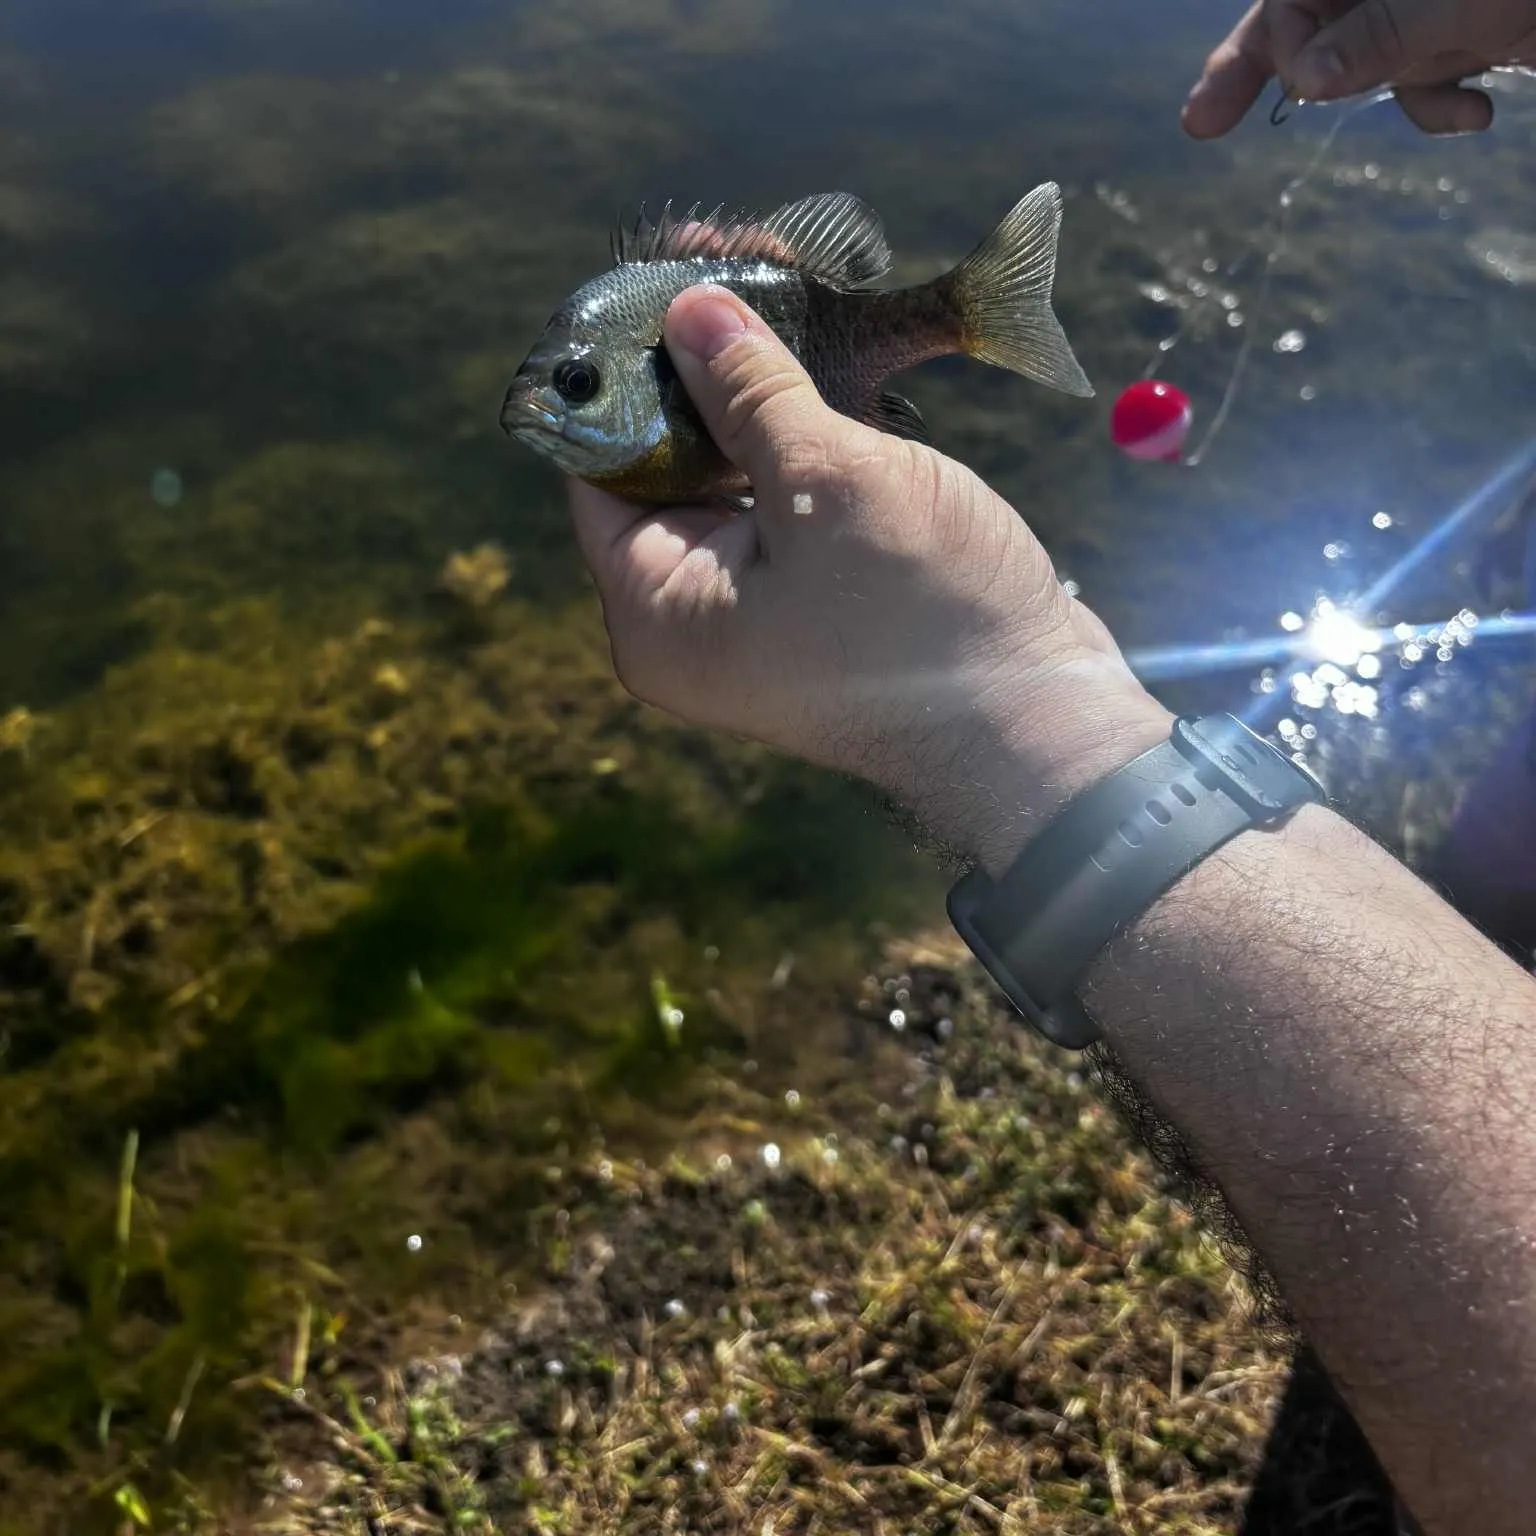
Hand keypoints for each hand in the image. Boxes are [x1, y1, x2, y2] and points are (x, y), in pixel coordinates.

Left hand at [566, 285, 1170, 873]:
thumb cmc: (928, 617)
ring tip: (775, 277)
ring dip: (757, 384)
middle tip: (724, 257)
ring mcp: (758, 608)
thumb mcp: (830, 483)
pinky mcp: (821, 595)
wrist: (1042, 725)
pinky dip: (803, 431)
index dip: (621, 373)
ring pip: (734, 473)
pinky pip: (789, 499)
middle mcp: (693, 615)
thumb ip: (751, 393)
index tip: (645, 283)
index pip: (599, 469)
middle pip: (666, 463)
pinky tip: (823, 348)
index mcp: (658, 611)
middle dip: (697, 362)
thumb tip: (690, 311)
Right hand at [1182, 0, 1535, 138]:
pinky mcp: (1477, 21)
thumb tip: (1301, 79)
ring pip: (1372, 48)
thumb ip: (1378, 33)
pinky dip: (1441, 99)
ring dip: (1397, 87)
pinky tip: (1477, 110)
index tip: (1235, 102)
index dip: (1265, 39)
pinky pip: (1427, 68)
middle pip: (1319, 10)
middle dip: (1283, 66)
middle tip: (1203, 120)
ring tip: (1451, 101)